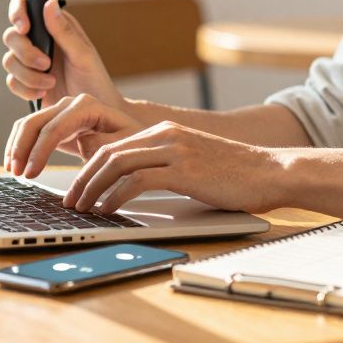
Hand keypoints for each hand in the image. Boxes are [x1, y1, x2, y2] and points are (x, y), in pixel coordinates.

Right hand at [1, 0, 121, 108]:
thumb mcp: (83, 54)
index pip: (25, 5)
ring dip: (28, 75)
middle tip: (47, 65)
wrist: (90, 114)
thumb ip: (64, 30)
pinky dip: (25, 89)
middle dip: (25, 52)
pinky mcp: (25, 82)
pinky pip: (12, 82)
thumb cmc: (94, 80)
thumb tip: (49, 3)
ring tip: (50, 83)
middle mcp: (38, 40)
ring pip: (9, 60)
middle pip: (11, 36)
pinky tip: (43, 93)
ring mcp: (30, 62)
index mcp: (53, 25)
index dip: (17, 12)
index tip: (24, 28)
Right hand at [4, 93, 145, 176]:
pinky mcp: (55, 123)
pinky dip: (19, 146)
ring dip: (16, 148)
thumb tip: (81, 142)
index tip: (31, 174)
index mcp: (88, 106)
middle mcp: (71, 104)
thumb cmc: (133, 143)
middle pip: (36, 122)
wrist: (134, 139)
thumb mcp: (126, 145)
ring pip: (28, 125)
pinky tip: (15, 163)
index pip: (55, 127)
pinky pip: (31, 131)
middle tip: (17, 174)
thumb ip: (104, 143)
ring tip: (13, 171)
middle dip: (22, 148)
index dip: (40, 151)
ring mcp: (61, 111)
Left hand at [64, 121, 283, 214]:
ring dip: (93, 188)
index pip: (114, 145)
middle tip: (70, 200)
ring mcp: (174, 150)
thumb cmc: (236, 174)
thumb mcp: (193, 162)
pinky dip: (116, 196)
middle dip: (83, 178)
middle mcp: (166, 135)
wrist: (271, 172)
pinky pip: (137, 181)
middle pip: (108, 152)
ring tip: (82, 208)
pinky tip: (108, 210)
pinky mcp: (183, 169)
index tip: (78, 187)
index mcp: (165, 131)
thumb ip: (164, 167)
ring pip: (116, 164)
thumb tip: (133, 187)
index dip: (89, 168)